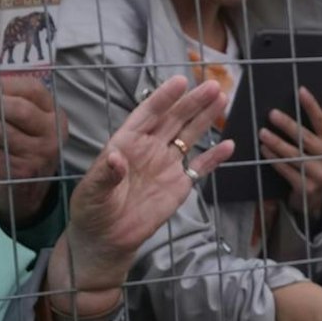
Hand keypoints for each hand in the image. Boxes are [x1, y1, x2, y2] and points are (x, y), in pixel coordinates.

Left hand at [0, 76, 63, 226]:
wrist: (25, 187)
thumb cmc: (19, 145)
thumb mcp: (23, 122)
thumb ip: (8, 101)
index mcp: (54, 115)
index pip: (33, 90)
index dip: (5, 84)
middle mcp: (52, 135)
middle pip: (19, 110)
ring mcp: (38, 156)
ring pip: (0, 131)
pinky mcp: (20, 172)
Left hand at [61, 77, 233, 294]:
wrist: (107, 238)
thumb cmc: (92, 210)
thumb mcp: (92, 192)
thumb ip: (105, 175)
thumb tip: (115, 158)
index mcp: (126, 142)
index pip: (148, 114)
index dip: (164, 98)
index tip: (181, 82)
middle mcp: (149, 148)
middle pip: (174, 119)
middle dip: (193, 102)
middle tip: (214, 86)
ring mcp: (166, 165)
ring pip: (189, 136)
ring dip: (206, 119)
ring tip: (223, 100)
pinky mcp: (179, 185)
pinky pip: (200, 167)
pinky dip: (214, 158)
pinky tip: (229, 145)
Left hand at [261, 88, 321, 219]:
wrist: (315, 198)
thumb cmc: (316, 163)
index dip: (312, 106)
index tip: (300, 90)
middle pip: (305, 138)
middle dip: (287, 125)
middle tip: (272, 114)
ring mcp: (320, 175)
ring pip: (294, 155)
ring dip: (276, 143)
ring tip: (262, 133)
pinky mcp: (307, 188)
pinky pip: (287, 170)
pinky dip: (274, 159)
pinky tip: (264, 150)